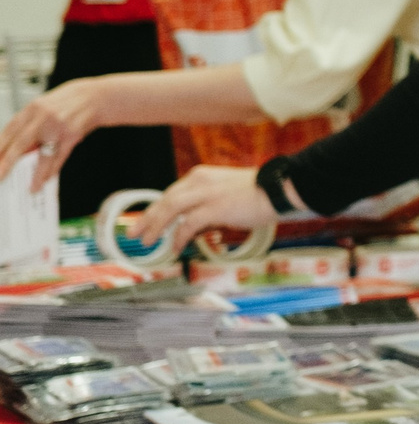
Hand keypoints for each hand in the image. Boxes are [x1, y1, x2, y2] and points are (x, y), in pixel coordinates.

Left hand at [0, 82, 111, 189]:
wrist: (95, 97)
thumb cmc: (67, 103)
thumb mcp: (43, 109)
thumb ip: (29, 126)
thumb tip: (18, 150)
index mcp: (32, 109)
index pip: (9, 131)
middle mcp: (43, 118)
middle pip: (21, 143)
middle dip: (8, 162)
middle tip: (0, 175)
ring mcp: (58, 127)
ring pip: (44, 155)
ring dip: (37, 174)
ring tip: (32, 187)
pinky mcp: (73, 136)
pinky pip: (61, 156)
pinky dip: (54, 169)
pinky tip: (48, 178)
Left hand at [127, 166, 280, 249]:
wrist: (279, 189)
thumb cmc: (259, 193)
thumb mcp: (226, 192)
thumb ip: (207, 204)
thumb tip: (194, 226)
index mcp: (200, 176)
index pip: (171, 193)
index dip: (156, 209)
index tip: (147, 221)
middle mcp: (199, 181)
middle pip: (165, 200)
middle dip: (147, 218)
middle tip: (134, 234)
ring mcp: (206, 194)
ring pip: (170, 209)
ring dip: (156, 227)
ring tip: (147, 242)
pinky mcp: (214, 207)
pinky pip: (188, 224)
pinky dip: (178, 236)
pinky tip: (174, 247)